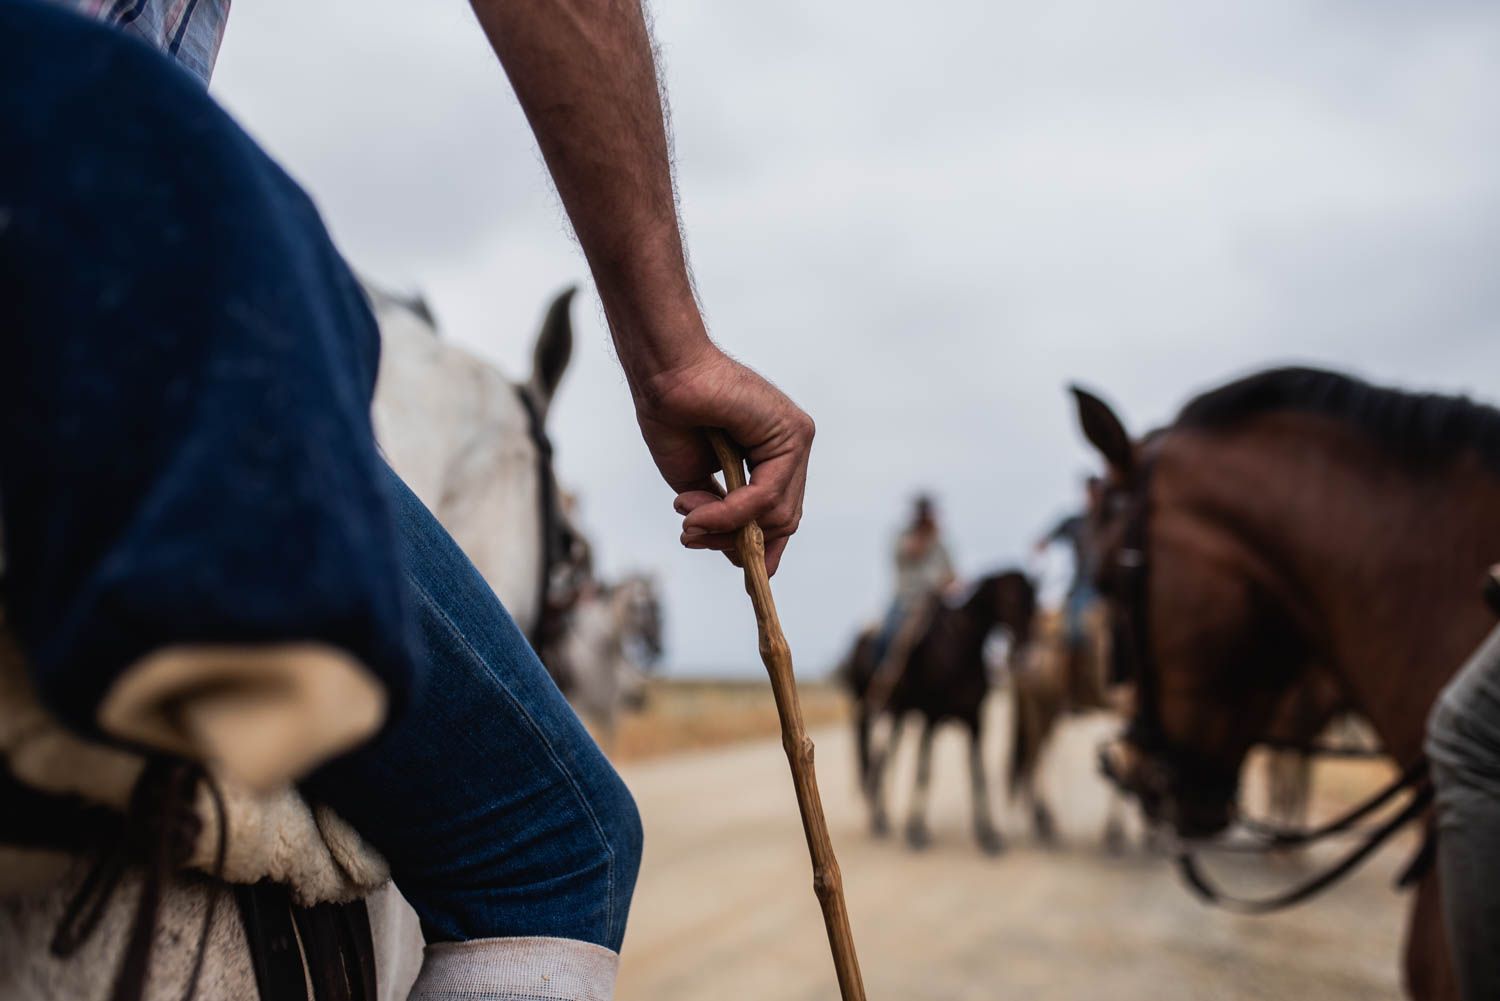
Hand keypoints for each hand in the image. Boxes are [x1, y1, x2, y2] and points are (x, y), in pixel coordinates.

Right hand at [633, 347, 813, 574]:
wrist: (664, 376)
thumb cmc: (673, 418)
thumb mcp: (698, 483)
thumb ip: (721, 513)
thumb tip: (738, 553)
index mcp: (771, 457)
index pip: (779, 515)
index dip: (763, 549)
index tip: (746, 576)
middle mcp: (790, 448)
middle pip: (782, 519)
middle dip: (738, 541)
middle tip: (695, 538)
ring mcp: (795, 439)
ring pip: (777, 513)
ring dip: (727, 529)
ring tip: (690, 525)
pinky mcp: (792, 433)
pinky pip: (767, 495)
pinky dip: (732, 513)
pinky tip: (701, 515)